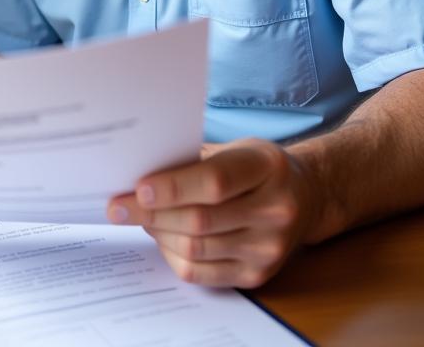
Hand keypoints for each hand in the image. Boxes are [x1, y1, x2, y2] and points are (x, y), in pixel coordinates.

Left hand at [107, 138, 316, 287]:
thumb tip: (138, 169)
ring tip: (139, 217)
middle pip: (200, 220)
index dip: (172, 187)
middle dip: (151, 214)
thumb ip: (194, 159)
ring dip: (158, 233)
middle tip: (118, 206)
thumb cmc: (256, 166)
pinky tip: (161, 237)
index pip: (214, 182)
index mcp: (266, 169)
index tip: (137, 188)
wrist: (305, 197)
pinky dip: (173, 255)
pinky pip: (203, 273)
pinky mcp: (258, 276)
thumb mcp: (234, 148)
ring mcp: (269, 248)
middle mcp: (274, 211)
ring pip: (197, 248)